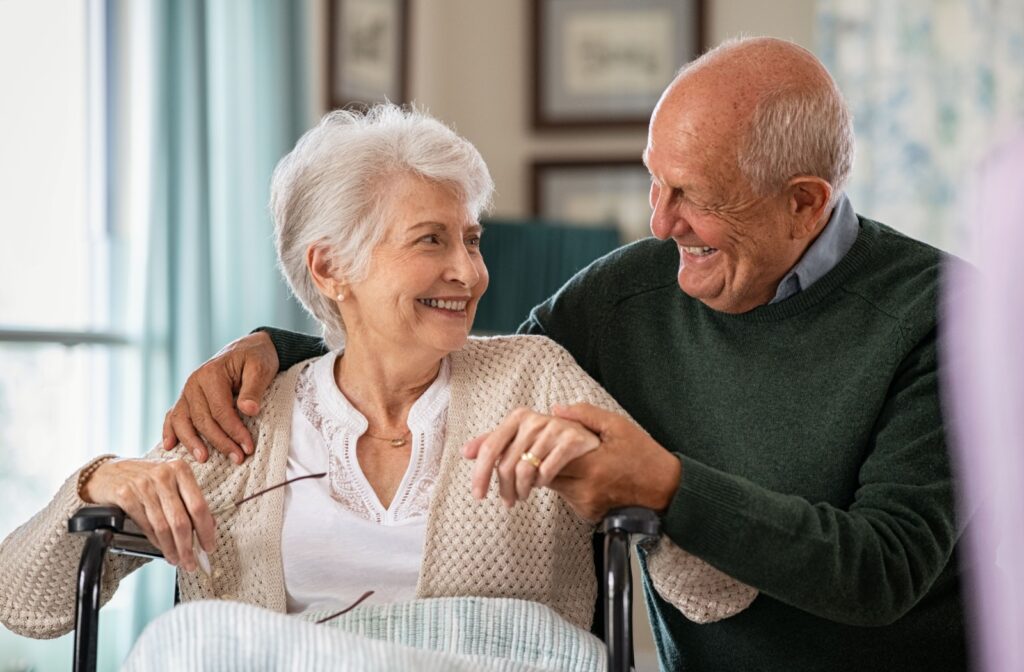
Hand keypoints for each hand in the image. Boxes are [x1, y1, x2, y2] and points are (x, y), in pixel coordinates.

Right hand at [81, 459, 215, 570]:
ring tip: (177, 559)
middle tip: (191, 562)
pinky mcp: (125, 496)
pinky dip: (156, 541)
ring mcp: (143, 485)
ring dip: (172, 548)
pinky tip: (162, 548)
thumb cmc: (146, 479)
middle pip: (181, 520)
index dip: (206, 530)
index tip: (209, 546)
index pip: (199, 506)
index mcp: (180, 469)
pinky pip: (146, 526)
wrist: (107, 474)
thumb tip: (209, 526)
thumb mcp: (172, 482)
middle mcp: (163, 475)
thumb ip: (190, 500)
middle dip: (187, 546)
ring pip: (163, 527)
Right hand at [162, 331, 277, 463]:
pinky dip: (170, 431)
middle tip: (238, 458)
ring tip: (204, 459)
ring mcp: (188, 391)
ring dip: (192, 442)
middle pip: (202, 419)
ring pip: (183, 421)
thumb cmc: (256, 358)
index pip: (220, 410)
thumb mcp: (261, 368)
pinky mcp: (187, 398)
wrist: (249, 348)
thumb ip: (254, 388)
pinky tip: (170, 446)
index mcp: (211, 374)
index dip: (234, 431)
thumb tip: (248, 410)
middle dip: (220, 441)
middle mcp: (194, 383)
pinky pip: (174, 415)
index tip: (248, 447)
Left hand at [462, 407, 599, 506]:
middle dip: (504, 489)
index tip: (478, 495)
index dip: (480, 473)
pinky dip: (541, 483)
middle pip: (506, 465)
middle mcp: (534, 419)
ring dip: (521, 490)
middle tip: (508, 501)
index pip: (490, 448)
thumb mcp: (520, 439)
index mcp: (518, 417)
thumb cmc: (550, 442)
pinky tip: (541, 484)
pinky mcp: (571, 440)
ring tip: (523, 496)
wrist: (589, 439)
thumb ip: (494, 443)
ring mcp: (553, 428)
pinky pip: (546, 472)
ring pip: (524, 471)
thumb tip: (465, 452)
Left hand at [548, 403, 681, 521]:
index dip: (541, 448)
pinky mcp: (588, 514)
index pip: (548, 460)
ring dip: (554, 473)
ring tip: (568, 458)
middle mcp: (585, 490)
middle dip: (543, 461)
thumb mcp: (618, 426)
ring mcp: (586, 505)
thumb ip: (585, 415)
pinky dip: (568, 485)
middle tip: (548, 447)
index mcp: (591, 466)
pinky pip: (567, 497)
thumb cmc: (644, 455)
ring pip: (555, 487)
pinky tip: (580, 473)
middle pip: (546, 476)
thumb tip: (556, 410)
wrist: (666, 489)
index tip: (542, 438)